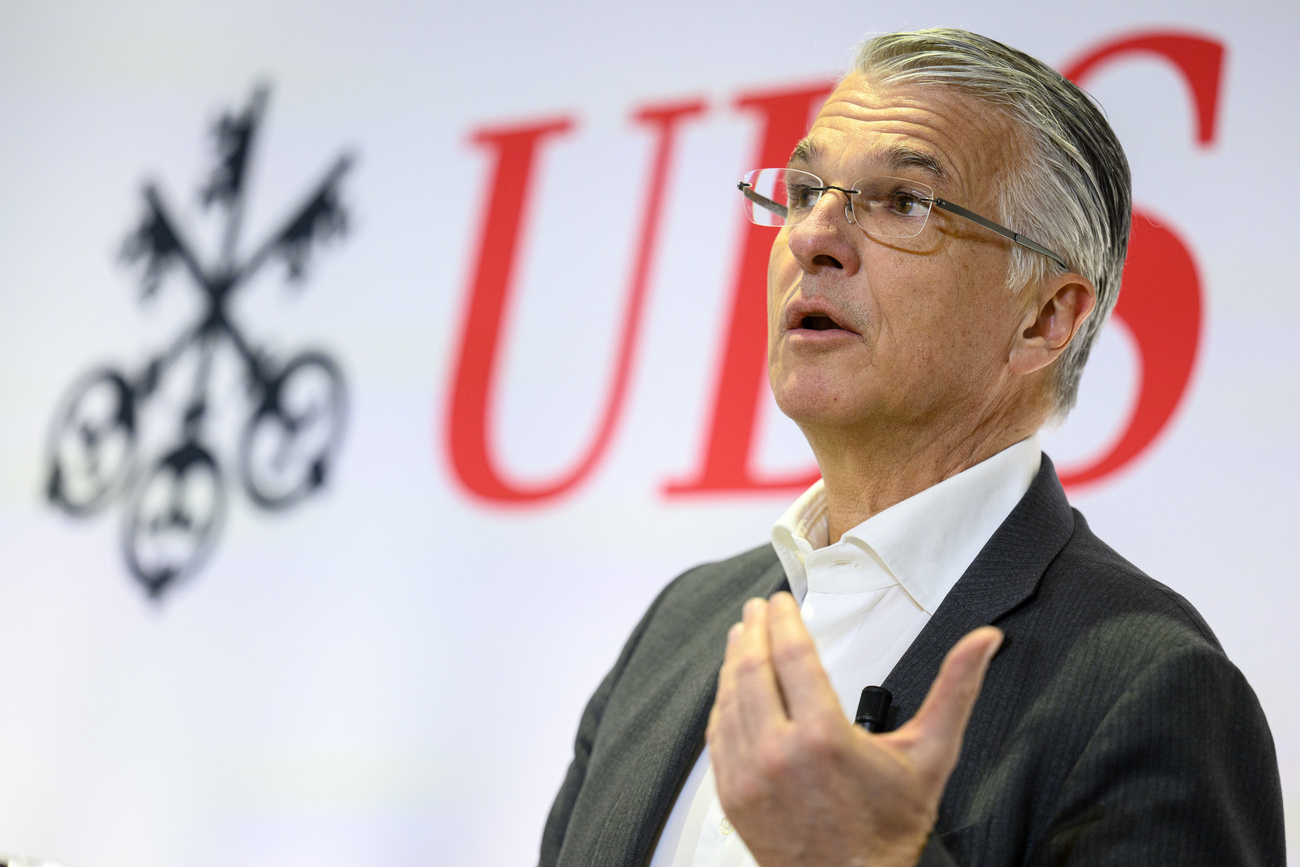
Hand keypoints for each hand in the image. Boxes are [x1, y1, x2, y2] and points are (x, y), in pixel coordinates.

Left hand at [706, 593, 1002, 866]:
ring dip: (733, 659)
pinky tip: (730, 685)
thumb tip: (982, 643)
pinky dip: (722, 701)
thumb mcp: (930, 755)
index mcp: (823, 736)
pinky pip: (719, 733)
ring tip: (743, 635)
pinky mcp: (732, 794)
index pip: (792, 654)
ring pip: (729, 697)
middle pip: (752, 668)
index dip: (784, 620)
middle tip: (758, 608)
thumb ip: (955, 690)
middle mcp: (777, 753)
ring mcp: (748, 774)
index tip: (782, 602)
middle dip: (754, 629)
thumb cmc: (889, 830)